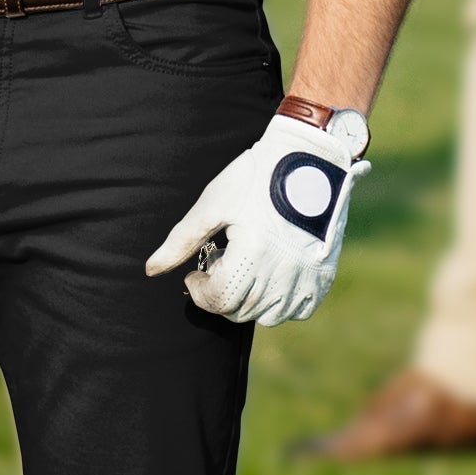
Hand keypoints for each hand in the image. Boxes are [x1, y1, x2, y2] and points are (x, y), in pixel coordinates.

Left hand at [145, 109, 371, 326]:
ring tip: (244, 268)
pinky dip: (280, 303)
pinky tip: (270, 277)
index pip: (219, 300)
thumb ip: (181, 241)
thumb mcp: (213, 204)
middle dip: (220, 294)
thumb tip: (151, 270)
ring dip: (248, 301)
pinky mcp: (324, 275)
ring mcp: (307, 276)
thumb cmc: (255, 176)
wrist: (309, 158)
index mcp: (253, 253)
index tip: (195, 274)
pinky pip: (299, 310)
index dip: (199, 292)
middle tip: (219, 264)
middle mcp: (282, 271)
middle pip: (240, 311)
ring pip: (269, 316)